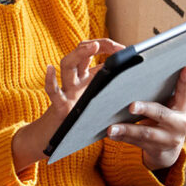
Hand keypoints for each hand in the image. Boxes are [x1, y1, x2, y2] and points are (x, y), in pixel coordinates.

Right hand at [12, 39, 123, 172]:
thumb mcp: (95, 104)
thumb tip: (135, 86)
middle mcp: (74, 81)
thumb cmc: (79, 123)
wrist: (54, 140)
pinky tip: (50, 70)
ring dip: (79, 54)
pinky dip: (50, 81)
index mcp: (84, 79)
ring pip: (67, 65)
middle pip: (80, 54)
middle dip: (95, 45)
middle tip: (113, 45)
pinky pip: (53, 92)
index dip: (106, 46)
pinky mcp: (59, 107)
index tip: (123, 48)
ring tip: (91, 46)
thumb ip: (108, 93)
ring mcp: (66, 92)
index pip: (91, 54)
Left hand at [108, 65, 185, 171]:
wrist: (168, 151)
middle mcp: (179, 124)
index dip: (185, 81)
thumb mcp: (169, 108)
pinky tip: (111, 134)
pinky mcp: (156, 150)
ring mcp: (169, 139)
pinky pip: (136, 143)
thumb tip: (136, 77)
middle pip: (161, 114)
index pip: (184, 92)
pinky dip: (122, 138)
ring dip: (127, 130)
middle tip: (131, 106)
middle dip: (145, 109)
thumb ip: (161, 95)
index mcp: (182, 108)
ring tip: (111, 128)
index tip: (184, 68)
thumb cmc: (164, 120)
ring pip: (145, 133)